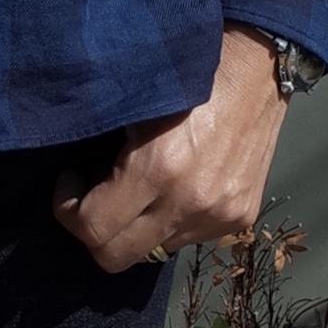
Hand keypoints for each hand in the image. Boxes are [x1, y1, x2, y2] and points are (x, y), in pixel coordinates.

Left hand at [51, 27, 288, 274]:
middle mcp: (190, 203)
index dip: (68, 211)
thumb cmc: (187, 78)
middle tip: (94, 197)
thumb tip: (83, 187)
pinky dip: (172, 219)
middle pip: (117, 258)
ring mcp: (219, 216)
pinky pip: (188, 238)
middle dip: (95, 233)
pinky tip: (178, 185)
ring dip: (138, 227)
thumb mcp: (135, 109)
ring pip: (153, 250)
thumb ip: (107, 156)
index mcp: (158, 170)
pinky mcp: (240, 218)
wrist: (259, 68)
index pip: (92, 229)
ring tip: (142, 187)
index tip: (70, 183)